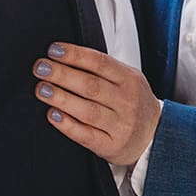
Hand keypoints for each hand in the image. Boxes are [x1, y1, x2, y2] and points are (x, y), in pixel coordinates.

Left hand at [33, 43, 160, 165]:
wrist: (154, 134)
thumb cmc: (133, 102)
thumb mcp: (128, 78)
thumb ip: (102, 68)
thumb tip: (66, 55)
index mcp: (129, 79)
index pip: (100, 62)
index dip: (75, 55)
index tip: (53, 50)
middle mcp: (126, 101)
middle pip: (90, 85)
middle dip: (62, 75)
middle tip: (40, 68)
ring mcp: (119, 125)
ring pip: (87, 110)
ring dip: (61, 98)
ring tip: (42, 89)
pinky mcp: (111, 145)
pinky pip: (86, 135)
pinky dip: (68, 125)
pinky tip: (53, 115)